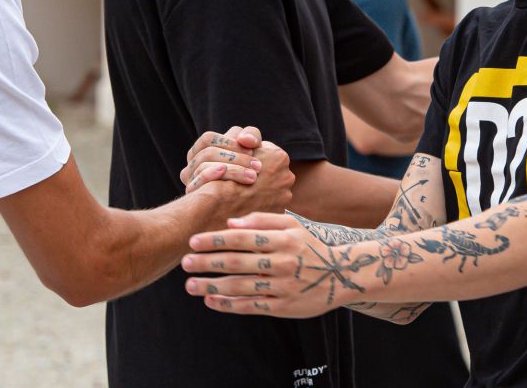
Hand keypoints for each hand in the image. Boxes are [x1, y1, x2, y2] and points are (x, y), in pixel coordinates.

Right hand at [180, 126, 264, 191]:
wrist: (246, 209)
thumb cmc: (249, 173)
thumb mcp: (252, 151)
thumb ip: (251, 137)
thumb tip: (245, 139)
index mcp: (200, 152)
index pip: (208, 139)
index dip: (230, 142)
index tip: (252, 150)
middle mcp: (191, 167)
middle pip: (207, 153)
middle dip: (234, 157)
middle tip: (258, 166)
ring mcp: (190, 182)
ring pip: (204, 167)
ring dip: (231, 170)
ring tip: (253, 176)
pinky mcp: (194, 197)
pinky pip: (200, 183)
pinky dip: (216, 178)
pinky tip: (234, 183)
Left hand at [182, 212, 365, 318]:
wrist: (342, 274)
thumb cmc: (309, 245)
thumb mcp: (293, 225)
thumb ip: (262, 220)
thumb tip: (231, 223)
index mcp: (283, 239)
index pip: (242, 238)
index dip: (216, 240)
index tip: (193, 240)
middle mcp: (282, 263)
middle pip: (237, 263)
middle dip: (207, 263)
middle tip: (184, 262)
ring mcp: (282, 287)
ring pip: (241, 287)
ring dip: (212, 286)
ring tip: (190, 285)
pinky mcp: (283, 307)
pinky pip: (251, 306)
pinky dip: (229, 305)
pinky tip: (211, 300)